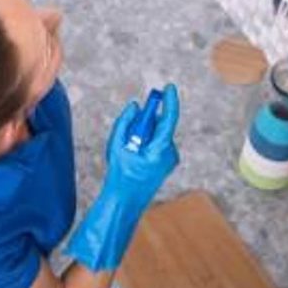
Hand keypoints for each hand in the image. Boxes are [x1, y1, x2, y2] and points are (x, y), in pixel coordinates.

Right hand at [103, 83, 179, 207]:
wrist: (126, 200)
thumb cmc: (121, 173)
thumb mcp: (117, 145)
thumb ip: (125, 122)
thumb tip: (135, 106)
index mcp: (160, 150)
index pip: (169, 120)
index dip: (170, 101)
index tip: (169, 87)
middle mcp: (170, 153)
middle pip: (160, 125)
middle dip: (145, 121)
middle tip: (130, 129)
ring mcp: (170, 158)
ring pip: (157, 133)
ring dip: (143, 132)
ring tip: (128, 148)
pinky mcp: (166, 161)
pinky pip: (157, 141)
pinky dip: (145, 139)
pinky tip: (133, 153)